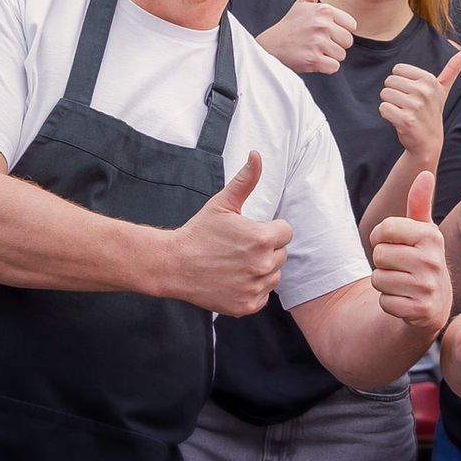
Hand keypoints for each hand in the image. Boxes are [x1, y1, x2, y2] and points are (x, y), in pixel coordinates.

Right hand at [167, 152, 292, 316]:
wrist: (174, 265)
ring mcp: (255, 287)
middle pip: (281, 254)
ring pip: (274, 275)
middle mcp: (263, 264)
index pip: (286, 232)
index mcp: (262, 237)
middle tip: (239, 248)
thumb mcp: (222, 203)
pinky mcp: (247, 305)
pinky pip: (263, 295)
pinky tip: (234, 279)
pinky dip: (253, 289)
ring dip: (261, 270)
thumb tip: (257, 155)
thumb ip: (245, 180)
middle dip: (266, 249)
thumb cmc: (199, 232)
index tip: (250, 232)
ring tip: (236, 263)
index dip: (269, 229)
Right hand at [255, 0, 356, 73]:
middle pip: (348, 41)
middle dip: (336, 45)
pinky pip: (334, 67)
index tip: (324, 31)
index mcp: (324, 10)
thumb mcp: (303, 2)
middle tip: (317, 42)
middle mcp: (323, 24)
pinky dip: (324, 67)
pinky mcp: (314, 59)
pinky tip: (312, 59)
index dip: (340, 31)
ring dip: (329, 56)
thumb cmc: (290, 25)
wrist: (270, 46)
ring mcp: (318, 42)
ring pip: (341, 55)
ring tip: (313, 50)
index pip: (352, 26)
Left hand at [366, 170, 450, 332]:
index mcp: (431, 235)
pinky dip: (389, 302)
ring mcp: (428, 287)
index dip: (380, 237)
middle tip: (400, 267)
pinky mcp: (421, 310)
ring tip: (402, 283)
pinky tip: (405, 299)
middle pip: (379, 255)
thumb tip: (425, 173)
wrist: (437, 302)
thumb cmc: (422, 259)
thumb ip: (419, 203)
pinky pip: (384, 302)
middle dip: (383, 262)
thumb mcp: (423, 231)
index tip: (392, 243)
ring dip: (384, 283)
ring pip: (378, 279)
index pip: (384, 228)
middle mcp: (432, 260)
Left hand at [379, 48, 460, 165]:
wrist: (429, 141)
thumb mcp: (443, 89)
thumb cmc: (432, 111)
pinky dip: (387, 114)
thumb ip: (453, 69)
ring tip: (404, 111)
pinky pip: (383, 108)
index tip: (412, 93)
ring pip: (385, 94)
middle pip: (389, 81)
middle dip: (394, 93)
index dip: (401, 82)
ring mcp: (416, 106)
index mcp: (430, 80)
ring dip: (390, 104)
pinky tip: (399, 120)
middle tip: (407, 104)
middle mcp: (424, 91)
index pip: (397, 69)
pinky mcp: (406, 120)